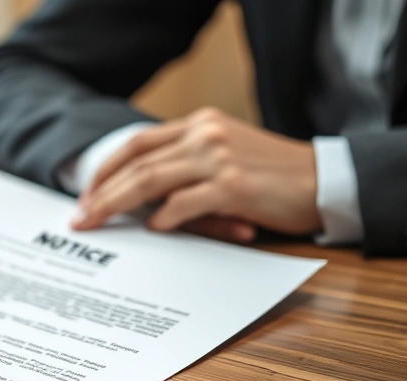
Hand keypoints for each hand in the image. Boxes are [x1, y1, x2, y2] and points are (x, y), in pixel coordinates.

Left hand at [71, 107, 320, 241]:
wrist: (326, 180)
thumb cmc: (274, 178)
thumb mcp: (225, 160)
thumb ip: (186, 171)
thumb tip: (140, 203)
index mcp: (199, 124)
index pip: (137, 144)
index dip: (106, 169)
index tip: (86, 193)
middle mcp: (204, 134)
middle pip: (135, 163)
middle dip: (100, 191)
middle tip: (80, 216)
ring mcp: (218, 157)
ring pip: (149, 181)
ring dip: (116, 205)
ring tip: (97, 223)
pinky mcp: (233, 185)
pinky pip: (183, 203)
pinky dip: (164, 218)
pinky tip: (154, 230)